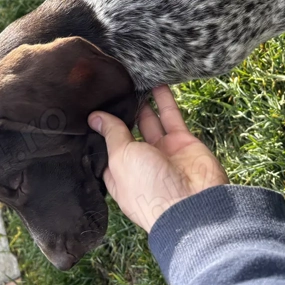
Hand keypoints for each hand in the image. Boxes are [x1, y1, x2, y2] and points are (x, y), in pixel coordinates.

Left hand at [88, 85, 228, 232]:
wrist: (194, 204)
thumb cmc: (150, 189)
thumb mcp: (121, 159)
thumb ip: (111, 134)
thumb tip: (94, 118)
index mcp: (120, 174)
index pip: (106, 148)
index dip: (100, 130)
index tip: (90, 107)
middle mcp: (141, 163)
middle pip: (127, 132)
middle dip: (120, 112)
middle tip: (109, 87)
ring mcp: (163, 152)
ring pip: (149, 121)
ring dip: (142, 102)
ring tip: (130, 80)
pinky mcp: (182, 141)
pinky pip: (170, 116)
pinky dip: (164, 99)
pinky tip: (156, 82)